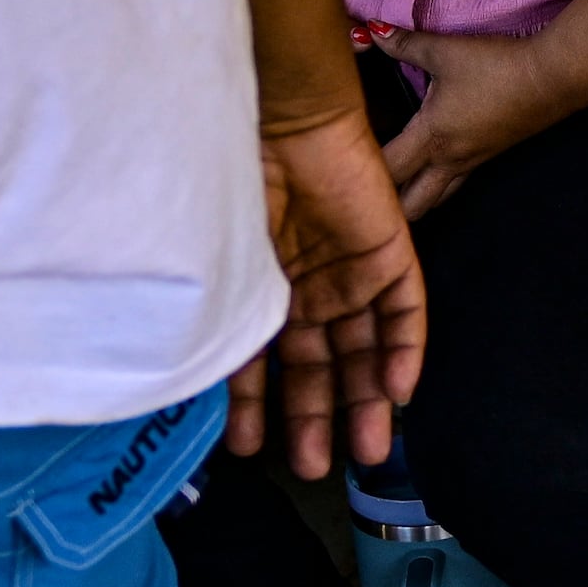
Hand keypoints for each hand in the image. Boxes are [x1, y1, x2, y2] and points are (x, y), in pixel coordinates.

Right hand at [237, 101, 424, 474]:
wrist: (279, 117)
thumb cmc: (229, 180)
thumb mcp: (212, 260)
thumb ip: (212, 312)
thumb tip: (181, 372)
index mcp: (260, 287)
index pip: (263, 360)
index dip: (255, 406)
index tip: (248, 450)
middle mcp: (307, 286)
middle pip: (319, 366)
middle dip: (316, 419)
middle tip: (313, 469)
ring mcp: (350, 271)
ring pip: (366, 350)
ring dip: (364, 401)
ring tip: (364, 452)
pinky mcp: (390, 251)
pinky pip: (406, 312)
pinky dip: (404, 352)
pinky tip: (398, 393)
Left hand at [371, 27, 568, 222]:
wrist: (553, 77)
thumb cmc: (497, 66)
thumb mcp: (445, 51)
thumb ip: (403, 43)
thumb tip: (371, 30)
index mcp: (431, 138)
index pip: (385, 171)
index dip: (359, 175)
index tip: (338, 170)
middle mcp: (449, 161)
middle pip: (410, 207)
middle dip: (385, 207)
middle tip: (361, 192)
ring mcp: (472, 163)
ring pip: (435, 201)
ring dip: (412, 201)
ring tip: (390, 188)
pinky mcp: (488, 155)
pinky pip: (455, 184)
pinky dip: (435, 185)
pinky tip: (430, 165)